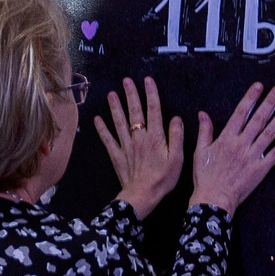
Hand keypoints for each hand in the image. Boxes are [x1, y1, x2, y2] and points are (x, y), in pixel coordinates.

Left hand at [93, 76, 182, 219]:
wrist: (143, 195)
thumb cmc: (163, 179)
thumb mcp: (177, 158)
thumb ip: (176, 136)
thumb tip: (177, 118)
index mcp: (155, 137)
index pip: (153, 110)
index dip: (151, 94)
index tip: (147, 80)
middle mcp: (139, 137)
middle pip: (135, 112)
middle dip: (130, 95)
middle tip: (126, 80)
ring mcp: (126, 146)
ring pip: (119, 122)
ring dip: (115, 107)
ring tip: (111, 94)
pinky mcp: (117, 156)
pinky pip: (108, 140)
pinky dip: (102, 129)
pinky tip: (96, 119)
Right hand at [190, 82, 274, 212]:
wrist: (214, 199)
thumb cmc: (206, 177)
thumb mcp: (200, 151)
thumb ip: (204, 131)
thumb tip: (203, 114)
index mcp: (226, 139)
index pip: (241, 113)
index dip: (251, 98)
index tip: (259, 86)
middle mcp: (241, 145)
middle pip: (258, 119)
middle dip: (270, 102)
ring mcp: (253, 156)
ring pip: (270, 133)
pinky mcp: (261, 169)